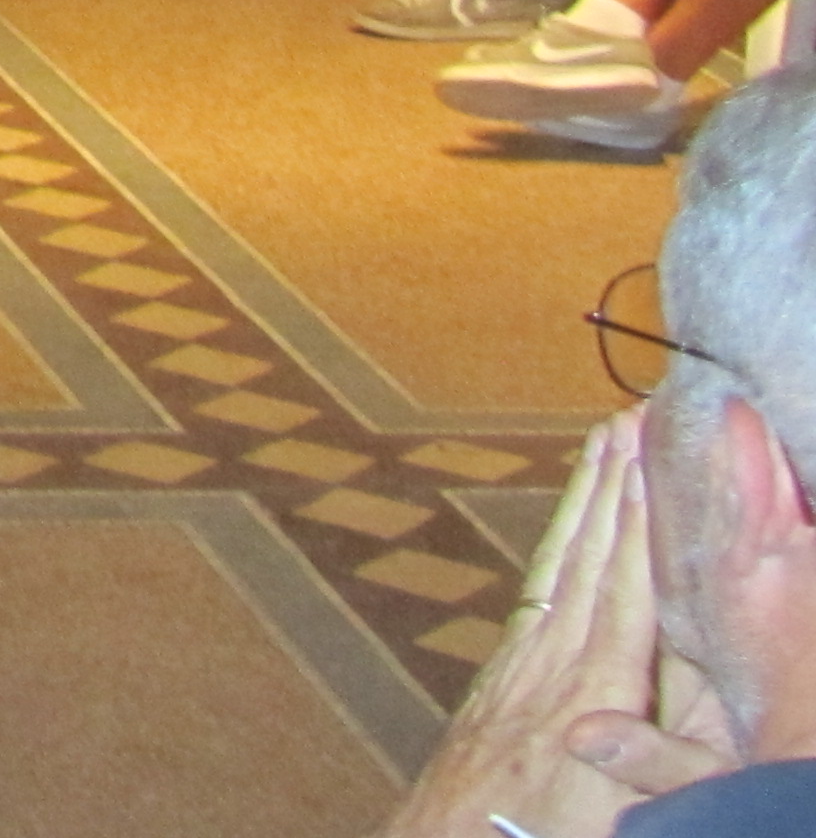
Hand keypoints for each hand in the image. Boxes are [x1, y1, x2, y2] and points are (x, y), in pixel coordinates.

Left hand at [385, 417, 724, 837]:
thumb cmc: (548, 837)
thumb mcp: (633, 796)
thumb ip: (679, 732)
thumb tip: (715, 659)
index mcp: (592, 692)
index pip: (628, 587)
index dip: (644, 519)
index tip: (653, 455)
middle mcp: (550, 666)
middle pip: (591, 560)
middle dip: (614, 488)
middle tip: (629, 418)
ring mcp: (517, 668)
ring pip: (559, 568)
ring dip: (583, 504)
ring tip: (601, 446)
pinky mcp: (498, 683)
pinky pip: (537, 596)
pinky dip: (557, 551)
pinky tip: (569, 532)